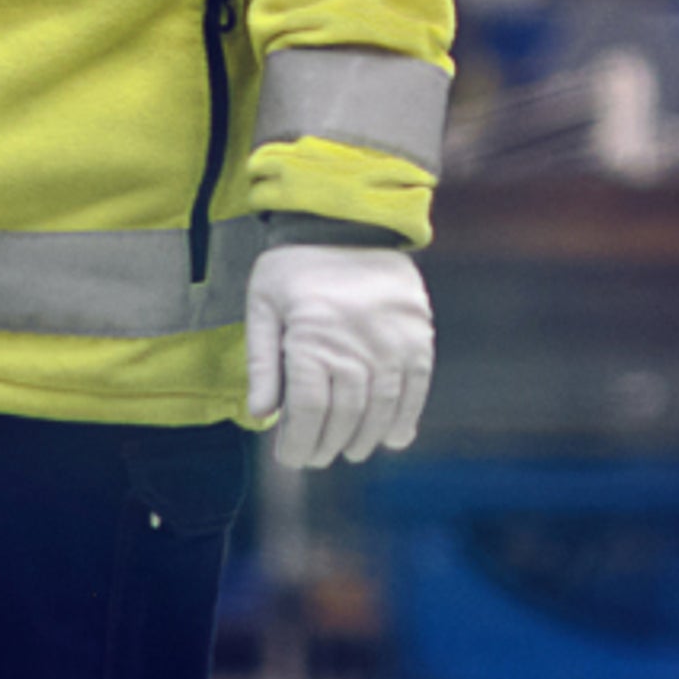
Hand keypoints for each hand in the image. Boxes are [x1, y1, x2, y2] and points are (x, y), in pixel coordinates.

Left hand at [241, 243, 432, 468]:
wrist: (348, 219)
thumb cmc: (295, 266)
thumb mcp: (263, 306)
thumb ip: (262, 362)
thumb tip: (261, 416)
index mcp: (310, 337)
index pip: (306, 410)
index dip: (298, 443)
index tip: (291, 458)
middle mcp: (353, 344)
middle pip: (343, 415)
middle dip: (327, 445)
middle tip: (317, 457)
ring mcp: (391, 341)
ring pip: (379, 408)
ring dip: (365, 438)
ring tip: (352, 450)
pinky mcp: (418, 336)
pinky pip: (415, 388)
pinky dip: (405, 417)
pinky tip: (393, 437)